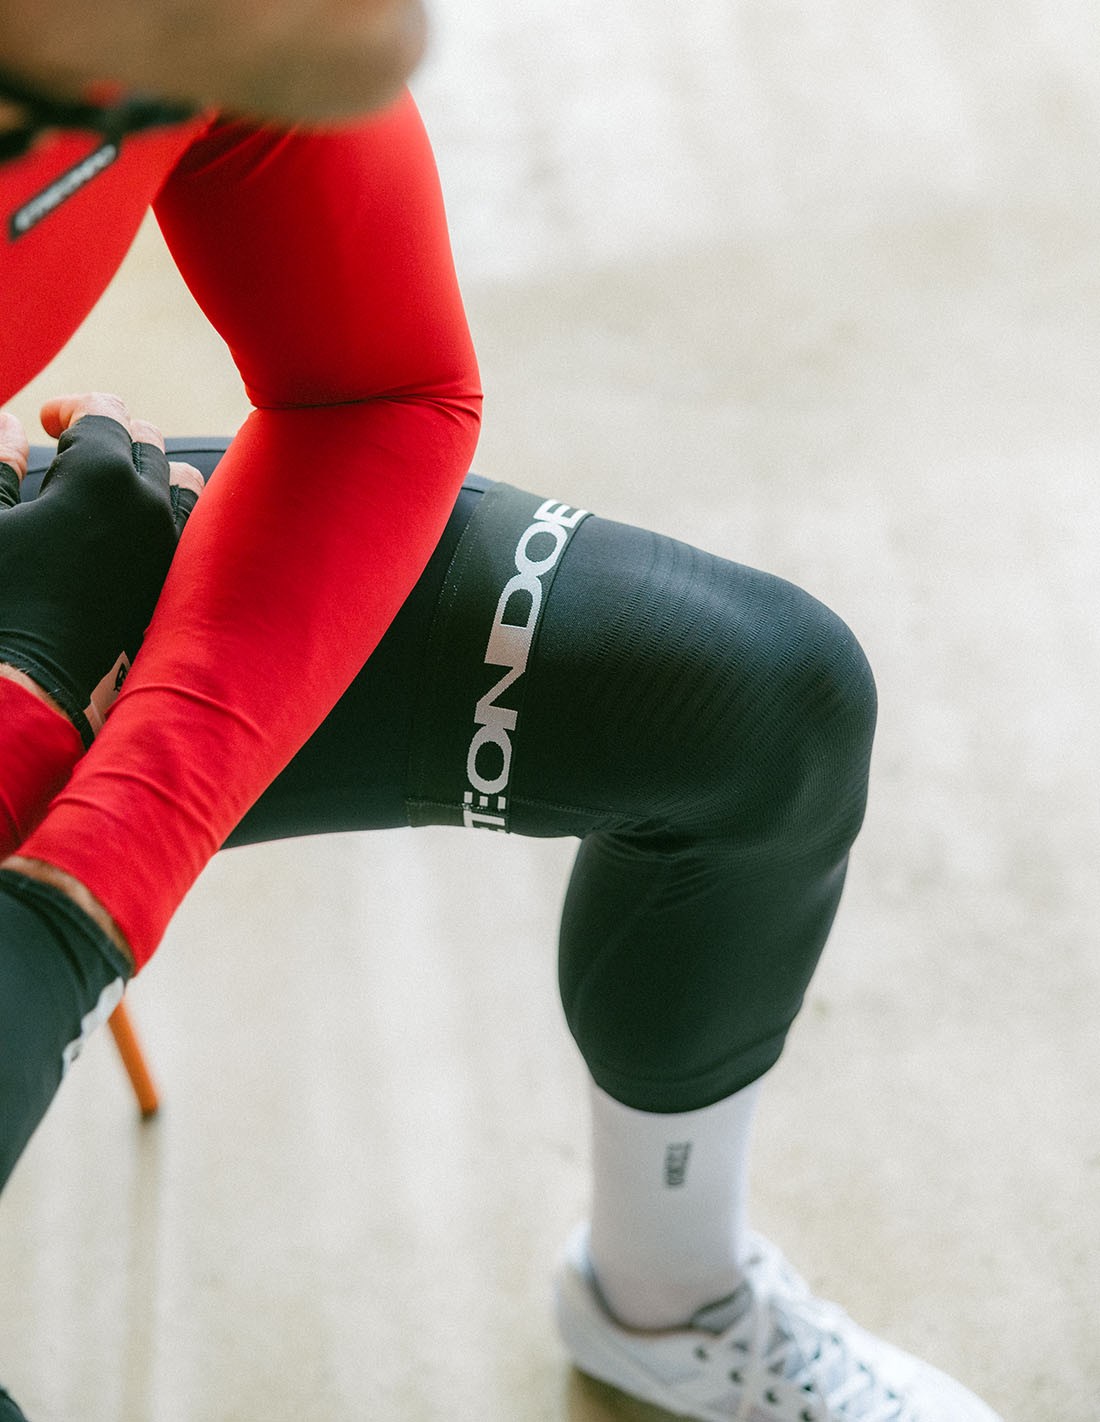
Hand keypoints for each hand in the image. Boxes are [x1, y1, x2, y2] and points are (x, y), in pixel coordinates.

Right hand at [0, 393, 203, 743]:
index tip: (47, 422)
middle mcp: (150, 504)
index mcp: (102, 475)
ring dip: (149, 473)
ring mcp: (170, 548)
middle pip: (146, 443)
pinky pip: (189, 533)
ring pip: (180, 484)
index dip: (72, 408)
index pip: (103, 413)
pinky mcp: (175, 586)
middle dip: (109, 437)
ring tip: (114, 487)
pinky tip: (134, 531)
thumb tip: (10, 426)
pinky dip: (166, 517)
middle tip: (74, 451)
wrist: (31, 689)